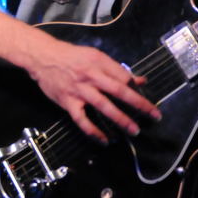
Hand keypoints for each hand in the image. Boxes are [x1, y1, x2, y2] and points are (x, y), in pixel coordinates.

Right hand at [27, 33, 161, 143]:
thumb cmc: (72, 56)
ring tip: (134, 130)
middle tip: (154, 115)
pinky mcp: (68, 103)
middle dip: (139, 104)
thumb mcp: (96, 56)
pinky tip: (105, 140)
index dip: (137, 89)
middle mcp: (92, 76)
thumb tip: (141, 80)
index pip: (124, 77)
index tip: (147, 100)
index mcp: (100, 63)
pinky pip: (82, 120)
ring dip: (121, 119)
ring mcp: (80, 91)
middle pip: (119, 91)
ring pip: (104, 106)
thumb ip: (118, 70)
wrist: (43, 57)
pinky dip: (94, 132)